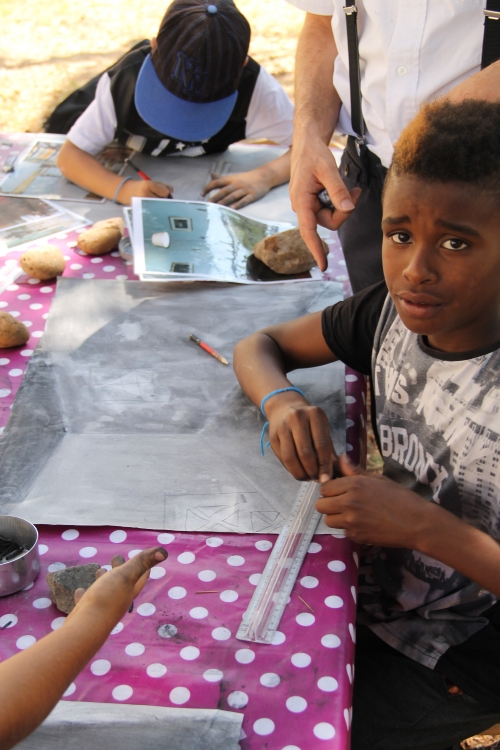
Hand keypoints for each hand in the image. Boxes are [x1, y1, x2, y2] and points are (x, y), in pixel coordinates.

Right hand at [69, 546, 167, 621]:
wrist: (85, 628)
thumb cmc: (107, 599)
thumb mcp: (126, 576)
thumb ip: (142, 563)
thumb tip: (164, 552)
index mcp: (129, 591)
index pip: (141, 577)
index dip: (145, 566)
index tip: (146, 557)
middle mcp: (118, 600)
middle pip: (123, 582)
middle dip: (121, 569)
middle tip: (117, 558)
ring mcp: (102, 607)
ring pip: (105, 590)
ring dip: (103, 580)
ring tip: (100, 570)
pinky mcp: (86, 612)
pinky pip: (85, 601)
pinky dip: (83, 594)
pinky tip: (80, 590)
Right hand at [119, 179, 172, 204]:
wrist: (125, 191)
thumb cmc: (140, 186)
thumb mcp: (151, 182)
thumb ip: (163, 185)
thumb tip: (172, 191)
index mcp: (148, 185)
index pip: (165, 192)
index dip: (166, 193)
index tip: (163, 193)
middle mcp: (145, 194)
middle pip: (163, 200)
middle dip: (163, 199)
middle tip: (158, 198)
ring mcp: (143, 203)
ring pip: (159, 206)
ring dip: (159, 205)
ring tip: (153, 202)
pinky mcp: (141, 209)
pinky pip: (153, 211)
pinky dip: (155, 209)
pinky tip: (151, 207)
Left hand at [201, 169, 271, 208]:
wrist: (263, 176)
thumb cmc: (246, 178)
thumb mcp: (233, 177)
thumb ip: (222, 178)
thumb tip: (211, 175)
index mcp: (231, 179)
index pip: (217, 182)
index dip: (209, 187)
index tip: (202, 194)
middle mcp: (237, 184)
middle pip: (224, 190)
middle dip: (216, 197)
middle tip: (208, 204)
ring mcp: (245, 189)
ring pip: (233, 195)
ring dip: (225, 201)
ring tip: (218, 207)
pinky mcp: (253, 195)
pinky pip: (245, 200)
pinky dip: (239, 204)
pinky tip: (233, 208)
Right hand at [266, 392, 335, 481]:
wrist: (284, 407)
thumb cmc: (309, 422)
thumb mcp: (322, 429)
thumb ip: (329, 449)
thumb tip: (334, 473)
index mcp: (315, 414)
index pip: (321, 444)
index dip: (325, 464)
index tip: (327, 477)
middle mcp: (297, 418)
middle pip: (305, 452)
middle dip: (312, 470)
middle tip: (316, 478)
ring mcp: (283, 427)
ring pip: (291, 457)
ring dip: (300, 472)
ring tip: (307, 477)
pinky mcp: (273, 436)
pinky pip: (282, 458)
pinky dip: (291, 469)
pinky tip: (298, 471)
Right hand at [289, 134, 360, 270]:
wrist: (307, 143)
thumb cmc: (314, 153)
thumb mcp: (328, 168)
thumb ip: (337, 189)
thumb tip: (347, 207)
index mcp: (301, 201)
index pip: (308, 231)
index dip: (316, 249)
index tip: (323, 266)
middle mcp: (303, 207)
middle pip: (329, 223)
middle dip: (345, 211)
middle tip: (356, 192)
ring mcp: (309, 206)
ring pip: (332, 217)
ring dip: (345, 205)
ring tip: (352, 188)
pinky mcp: (314, 202)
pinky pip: (331, 209)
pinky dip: (341, 202)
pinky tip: (347, 190)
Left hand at [316, 454, 429, 545]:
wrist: (416, 523)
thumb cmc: (400, 497)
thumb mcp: (378, 479)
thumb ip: (354, 471)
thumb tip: (340, 458)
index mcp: (354, 485)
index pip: (325, 488)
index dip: (331, 489)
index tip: (339, 491)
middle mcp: (348, 503)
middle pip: (320, 505)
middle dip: (328, 503)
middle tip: (341, 503)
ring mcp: (351, 522)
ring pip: (328, 520)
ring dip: (335, 517)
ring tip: (350, 514)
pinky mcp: (356, 536)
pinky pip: (342, 531)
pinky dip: (348, 528)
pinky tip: (362, 523)